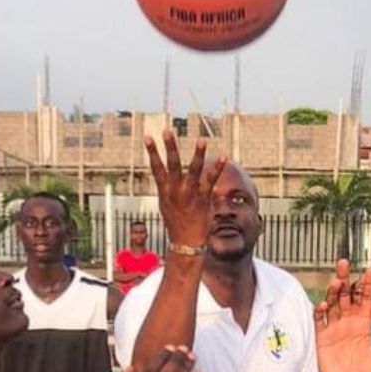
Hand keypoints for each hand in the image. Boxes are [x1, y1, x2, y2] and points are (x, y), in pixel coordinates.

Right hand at [145, 130, 224, 247]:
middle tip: (167, 130)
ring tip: (201, 139)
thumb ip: (167, 188)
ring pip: (193, 170)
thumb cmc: (176, 222)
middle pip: (171, 165)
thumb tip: (162, 176)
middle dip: (169, 147)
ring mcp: (189, 194)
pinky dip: (217, 167)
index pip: (156, 167)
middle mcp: (175, 191)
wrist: (186, 242)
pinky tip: (223, 155)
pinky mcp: (203, 199)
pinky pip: (211, 180)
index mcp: (165, 191)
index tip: (147, 136)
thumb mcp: (166, 205)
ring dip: (197, 154)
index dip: (151, 151)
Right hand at [313, 259, 370, 371]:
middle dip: (346, 278)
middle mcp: (347, 321)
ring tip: (337, 280)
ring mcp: (333, 328)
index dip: (368, 284)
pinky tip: (324, 305)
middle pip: (346, 294)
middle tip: (345, 263)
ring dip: (332, 290)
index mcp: (363, 323)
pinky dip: (320, 311)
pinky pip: (318, 320)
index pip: (366, 298)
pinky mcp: (320, 337)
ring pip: (331, 302)